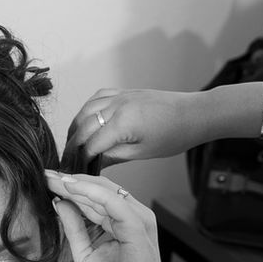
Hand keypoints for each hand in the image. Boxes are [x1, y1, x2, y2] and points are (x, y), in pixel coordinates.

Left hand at [46, 170, 166, 261]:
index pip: (95, 197)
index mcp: (120, 221)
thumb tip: (58, 203)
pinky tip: (72, 189)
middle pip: (100, 189)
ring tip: (54, 179)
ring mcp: (138, 218)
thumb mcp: (85, 252)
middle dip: (71, 181)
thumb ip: (74, 227)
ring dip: (79, 184)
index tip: (47, 182)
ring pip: (107, 191)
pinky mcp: (138, 226)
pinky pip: (114, 203)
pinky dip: (93, 194)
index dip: (70, 189)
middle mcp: (131, 215)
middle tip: (46, 174)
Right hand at [61, 88, 203, 170]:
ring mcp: (121, 95)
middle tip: (68, 159)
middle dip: (73, 144)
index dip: (81, 158)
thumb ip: (113, 156)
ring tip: (72, 142)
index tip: (75, 169)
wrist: (194, 114)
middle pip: (83, 125)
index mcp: (123, 122)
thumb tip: (93, 163)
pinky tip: (86, 121)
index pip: (91, 143)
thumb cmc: (174, 135)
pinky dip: (88, 109)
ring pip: (86, 109)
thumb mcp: (141, 153)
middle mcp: (118, 105)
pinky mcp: (125, 92)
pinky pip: (98, 97)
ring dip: (76, 125)